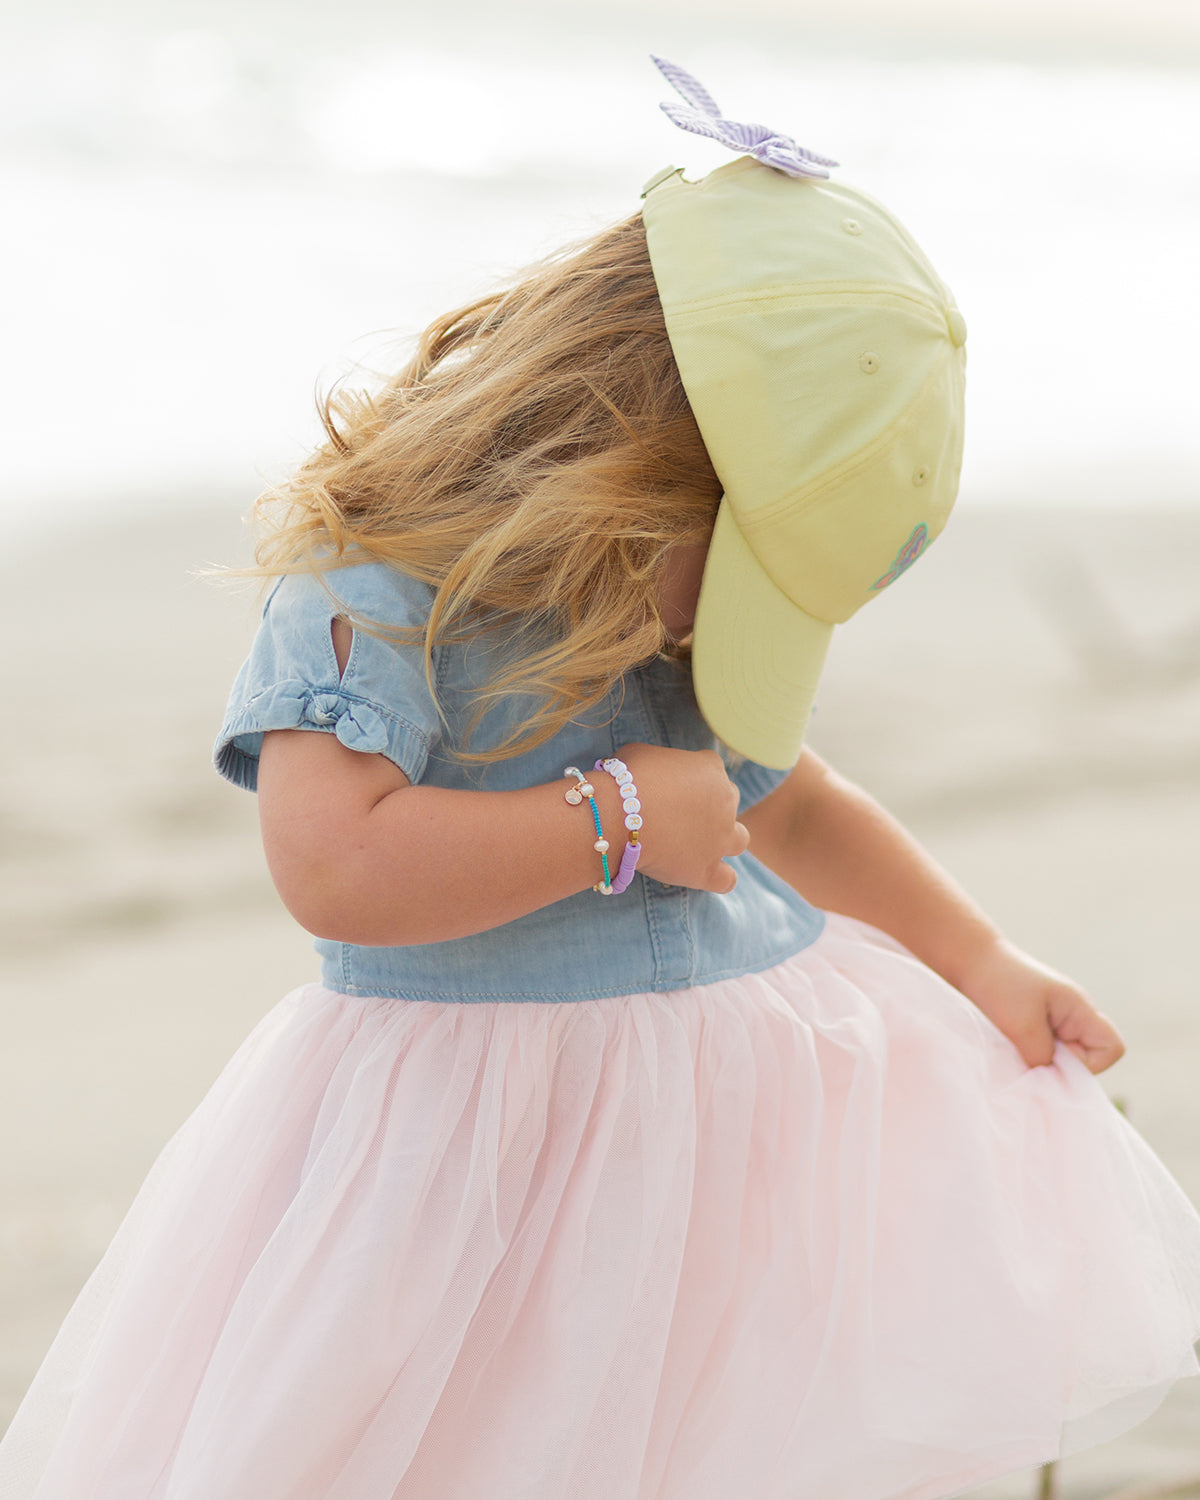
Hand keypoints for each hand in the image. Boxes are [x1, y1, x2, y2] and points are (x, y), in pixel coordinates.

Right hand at [601, 743, 749, 894]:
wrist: (619, 815)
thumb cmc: (625, 781)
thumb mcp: (641, 754)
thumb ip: (658, 761)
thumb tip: (649, 770)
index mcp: (710, 767)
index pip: (710, 769)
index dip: (691, 780)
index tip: (671, 788)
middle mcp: (725, 800)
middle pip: (727, 802)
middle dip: (709, 807)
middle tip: (679, 815)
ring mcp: (721, 837)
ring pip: (739, 839)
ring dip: (725, 841)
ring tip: (698, 844)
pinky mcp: (708, 869)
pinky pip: (726, 879)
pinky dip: (720, 878)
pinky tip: (704, 874)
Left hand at [956, 938, 1125, 1073]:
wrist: (969, 959)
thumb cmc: (998, 984)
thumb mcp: (1021, 1025)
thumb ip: (1041, 1057)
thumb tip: (1047, 1082)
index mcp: (1079, 1009)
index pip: (1111, 1048)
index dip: (1090, 1063)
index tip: (1056, 1056)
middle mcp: (1072, 1017)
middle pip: (1087, 1058)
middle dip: (1061, 1067)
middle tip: (1028, 1056)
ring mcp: (1053, 1021)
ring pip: (1061, 1058)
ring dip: (1040, 1062)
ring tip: (1014, 1049)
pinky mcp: (1033, 1026)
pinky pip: (1042, 1052)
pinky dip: (1027, 1056)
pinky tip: (1008, 1048)